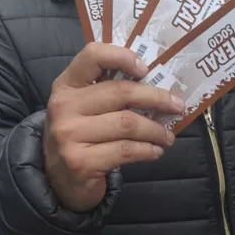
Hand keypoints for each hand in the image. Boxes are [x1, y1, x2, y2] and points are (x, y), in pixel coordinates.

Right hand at [43, 42, 182, 211]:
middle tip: (176, 106)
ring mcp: (69, 135)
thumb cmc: (80, 136)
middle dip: (156, 98)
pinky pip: (125, 150)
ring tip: (167, 136)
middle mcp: (63, 106)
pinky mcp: (80, 162)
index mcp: (66, 85)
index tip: (146, 68)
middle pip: (120, 92)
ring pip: (127, 124)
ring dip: (155, 130)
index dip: (122, 56)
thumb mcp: (85, 107)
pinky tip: (155, 151)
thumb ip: (109, 91)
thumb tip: (158, 83)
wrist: (58, 179)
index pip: (93, 55)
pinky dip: (147, 150)